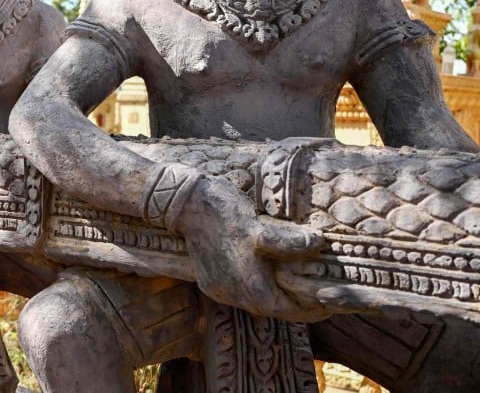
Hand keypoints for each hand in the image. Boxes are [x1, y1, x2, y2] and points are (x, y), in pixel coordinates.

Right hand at [175, 176, 330, 321]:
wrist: (184, 205)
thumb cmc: (224, 214)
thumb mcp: (260, 228)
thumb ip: (289, 242)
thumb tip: (318, 244)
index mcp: (251, 288)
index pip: (291, 311)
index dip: (314, 309)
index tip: (332, 302)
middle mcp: (234, 295)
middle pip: (273, 309)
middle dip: (296, 303)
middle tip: (317, 292)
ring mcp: (220, 288)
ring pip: (255, 301)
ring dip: (274, 294)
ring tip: (292, 282)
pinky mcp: (209, 280)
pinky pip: (238, 292)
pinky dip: (255, 286)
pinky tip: (261, 272)